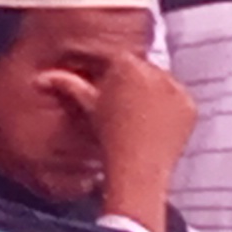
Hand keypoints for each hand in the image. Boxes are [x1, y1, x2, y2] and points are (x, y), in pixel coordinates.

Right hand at [34, 54, 196, 231]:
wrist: (136, 169)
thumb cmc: (108, 138)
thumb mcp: (87, 108)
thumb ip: (67, 85)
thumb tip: (42, 78)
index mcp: (126, 66)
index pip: (123, 61)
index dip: (118, 78)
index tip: (114, 96)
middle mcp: (154, 72)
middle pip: (144, 70)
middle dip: (137, 85)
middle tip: (128, 110)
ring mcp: (175, 88)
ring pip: (163, 83)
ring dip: (155, 95)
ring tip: (143, 120)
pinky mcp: (189, 105)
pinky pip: (180, 101)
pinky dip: (172, 110)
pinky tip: (158, 126)